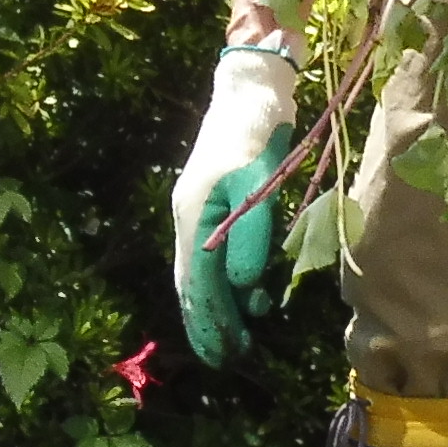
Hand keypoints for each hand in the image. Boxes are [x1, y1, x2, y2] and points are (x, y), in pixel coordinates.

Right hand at [169, 40, 297, 368]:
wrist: (250, 87)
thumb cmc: (254, 131)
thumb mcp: (256, 183)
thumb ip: (251, 236)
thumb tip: (243, 288)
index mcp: (193, 219)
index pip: (199, 286)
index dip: (210, 323)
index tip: (222, 356)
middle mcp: (191, 220)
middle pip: (194, 284)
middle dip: (209, 323)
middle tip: (225, 359)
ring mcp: (201, 211)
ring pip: (204, 272)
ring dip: (221, 305)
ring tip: (241, 335)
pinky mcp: (219, 202)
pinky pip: (217, 254)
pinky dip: (231, 281)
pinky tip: (253, 292)